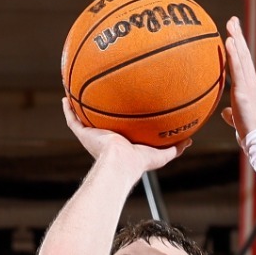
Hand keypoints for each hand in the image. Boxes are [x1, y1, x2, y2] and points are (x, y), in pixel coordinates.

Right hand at [61, 98, 188, 171]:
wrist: (119, 163)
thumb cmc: (138, 162)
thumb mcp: (160, 154)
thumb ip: (174, 148)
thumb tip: (190, 140)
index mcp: (120, 143)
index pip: (120, 128)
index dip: (120, 118)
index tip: (122, 106)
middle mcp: (105, 138)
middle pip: (100, 120)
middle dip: (99, 110)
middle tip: (100, 94)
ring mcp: (92, 135)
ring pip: (83, 118)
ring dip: (79, 106)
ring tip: (77, 91)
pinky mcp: (83, 134)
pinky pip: (72, 119)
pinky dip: (68, 109)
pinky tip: (65, 97)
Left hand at [220, 17, 255, 139]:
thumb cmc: (249, 132)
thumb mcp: (238, 120)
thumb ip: (232, 114)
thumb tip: (225, 113)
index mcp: (250, 88)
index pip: (243, 63)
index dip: (239, 48)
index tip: (233, 34)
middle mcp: (251, 82)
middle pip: (244, 54)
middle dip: (238, 36)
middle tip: (233, 20)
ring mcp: (248, 85)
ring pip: (242, 57)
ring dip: (236, 38)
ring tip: (230, 24)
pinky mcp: (243, 91)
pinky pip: (237, 68)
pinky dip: (232, 54)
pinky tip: (228, 40)